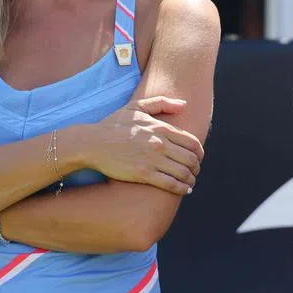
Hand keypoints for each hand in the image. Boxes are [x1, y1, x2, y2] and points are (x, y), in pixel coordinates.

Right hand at [86, 97, 204, 193]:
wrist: (92, 143)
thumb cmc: (113, 124)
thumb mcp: (136, 106)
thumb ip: (162, 103)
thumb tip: (184, 104)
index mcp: (161, 128)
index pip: (192, 141)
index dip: (199, 152)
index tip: (198, 157)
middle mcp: (160, 143)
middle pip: (191, 158)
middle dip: (197, 167)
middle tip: (195, 172)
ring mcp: (152, 160)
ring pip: (183, 172)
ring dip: (191, 179)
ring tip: (190, 183)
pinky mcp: (143, 174)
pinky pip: (170, 184)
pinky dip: (182, 188)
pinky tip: (184, 190)